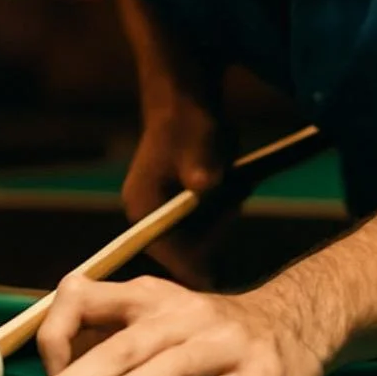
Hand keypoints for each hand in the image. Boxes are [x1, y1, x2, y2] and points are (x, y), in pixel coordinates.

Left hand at [16, 274, 332, 375]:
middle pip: (118, 346)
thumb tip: (45, 374)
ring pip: (173, 365)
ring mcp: (222, 338)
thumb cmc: (199, 333)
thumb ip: (102, 337)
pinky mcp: (265, 365)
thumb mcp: (148, 319)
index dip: (54, 339)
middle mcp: (178, 314)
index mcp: (142, 299)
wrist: (289, 320)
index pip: (80, 299)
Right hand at [122, 107, 233, 289]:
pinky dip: (218, 213)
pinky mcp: (173, 209)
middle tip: (234, 196)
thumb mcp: (200, 146)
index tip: (225, 271)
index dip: (197, 263)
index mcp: (142, 208)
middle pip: (183, 251)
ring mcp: (159, 214)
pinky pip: (199, 226)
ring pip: (196, 239)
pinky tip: (228, 186)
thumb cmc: (188, 125)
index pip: (168, 253)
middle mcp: (145, 217)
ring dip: (219, 221)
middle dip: (214, 233)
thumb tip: (204, 186)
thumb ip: (201, 169)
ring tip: (232, 185)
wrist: (184, 104)